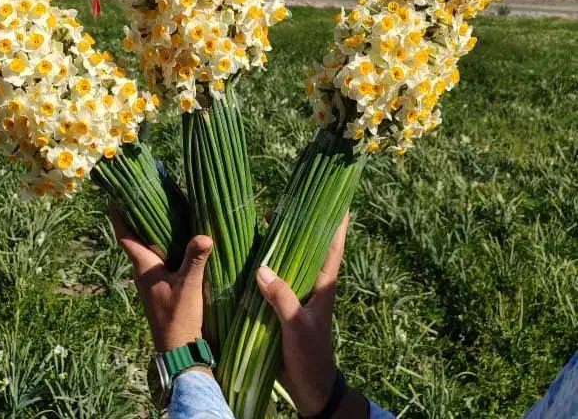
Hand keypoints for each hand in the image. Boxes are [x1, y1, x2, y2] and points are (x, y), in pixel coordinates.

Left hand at [111, 208, 213, 353]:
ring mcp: (151, 279)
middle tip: (142, 193)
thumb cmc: (178, 317)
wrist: (178, 349)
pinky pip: (158, 258)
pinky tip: (178, 239)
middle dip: (136, 217)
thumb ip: (195, 259)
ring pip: (147, 248)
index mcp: (143, 266)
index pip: (125, 236)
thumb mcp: (188, 285)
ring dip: (150, 231)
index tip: (113, 196)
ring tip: (161, 209)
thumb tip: (204, 234)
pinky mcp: (161, 287)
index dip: (118, 216)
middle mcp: (143, 270)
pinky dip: (164, 245)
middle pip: (135, 238)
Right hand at [256, 214, 364, 417]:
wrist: (310, 388)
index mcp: (324, 286)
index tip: (340, 200)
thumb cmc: (311, 356)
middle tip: (289, 200)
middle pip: (310, 248)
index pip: (334, 248)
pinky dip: (265, 266)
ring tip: (265, 219)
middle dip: (303, 224)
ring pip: (292, 262)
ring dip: (281, 243)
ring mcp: (299, 296)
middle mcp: (313, 285)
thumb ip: (281, 297)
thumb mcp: (297, 326)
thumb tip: (261, 268)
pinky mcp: (283, 307)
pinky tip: (249, 255)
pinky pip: (275, 280)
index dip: (338, 225)